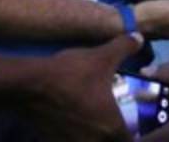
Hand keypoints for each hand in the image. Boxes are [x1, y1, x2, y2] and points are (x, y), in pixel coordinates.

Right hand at [26, 34, 142, 141]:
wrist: (30, 85)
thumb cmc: (72, 74)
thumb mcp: (102, 56)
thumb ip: (124, 47)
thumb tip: (138, 38)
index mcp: (111, 128)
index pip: (129, 140)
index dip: (129, 131)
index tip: (126, 121)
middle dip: (109, 133)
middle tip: (107, 118)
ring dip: (89, 135)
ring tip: (87, 119)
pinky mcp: (52, 141)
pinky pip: (67, 141)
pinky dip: (69, 134)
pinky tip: (67, 120)